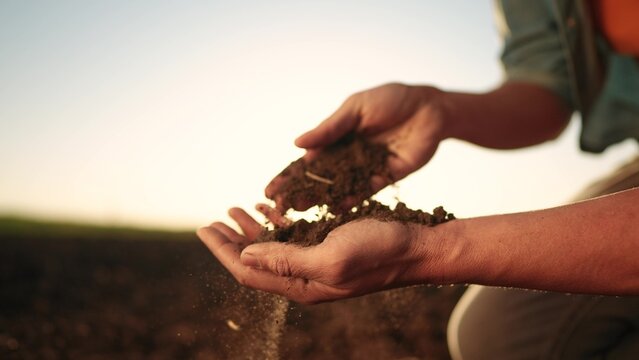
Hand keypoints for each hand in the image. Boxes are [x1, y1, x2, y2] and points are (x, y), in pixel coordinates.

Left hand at [197, 208, 432, 303]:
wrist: (415, 248)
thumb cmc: (377, 252)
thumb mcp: (330, 256)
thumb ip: (286, 260)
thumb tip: (243, 257)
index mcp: (300, 284)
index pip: (247, 271)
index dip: (222, 251)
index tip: (203, 228)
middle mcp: (303, 277)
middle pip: (254, 261)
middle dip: (231, 240)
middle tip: (213, 220)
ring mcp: (315, 262)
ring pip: (272, 248)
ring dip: (251, 229)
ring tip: (236, 208)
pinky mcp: (328, 248)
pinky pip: (293, 238)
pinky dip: (277, 223)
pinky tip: (269, 209)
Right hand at [266, 83, 447, 211]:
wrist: (429, 108)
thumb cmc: (390, 100)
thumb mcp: (355, 109)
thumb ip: (330, 129)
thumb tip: (297, 144)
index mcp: (336, 139)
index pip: (307, 161)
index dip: (288, 176)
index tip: (269, 190)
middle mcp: (347, 158)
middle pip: (318, 180)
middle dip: (298, 193)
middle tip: (278, 210)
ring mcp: (365, 170)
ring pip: (338, 189)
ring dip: (319, 200)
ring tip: (300, 213)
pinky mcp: (385, 178)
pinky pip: (365, 192)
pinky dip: (350, 201)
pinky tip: (334, 211)